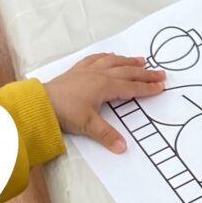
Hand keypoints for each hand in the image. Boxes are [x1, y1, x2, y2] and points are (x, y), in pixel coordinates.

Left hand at [45, 54, 164, 152]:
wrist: (40, 103)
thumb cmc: (64, 112)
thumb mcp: (88, 125)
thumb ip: (107, 135)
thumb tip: (122, 147)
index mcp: (105, 86)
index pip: (131, 87)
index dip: (147, 88)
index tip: (161, 87)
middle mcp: (99, 75)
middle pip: (127, 72)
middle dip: (145, 73)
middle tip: (160, 73)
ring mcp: (87, 71)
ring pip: (113, 62)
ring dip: (128, 61)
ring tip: (140, 59)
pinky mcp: (76, 70)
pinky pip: (96, 58)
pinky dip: (106, 56)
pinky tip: (110, 55)